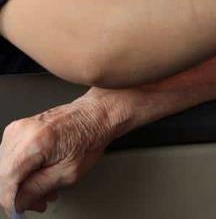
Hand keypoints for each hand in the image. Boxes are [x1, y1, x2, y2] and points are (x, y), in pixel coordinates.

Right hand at [0, 90, 123, 214]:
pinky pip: (11, 157)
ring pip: (4, 168)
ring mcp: (18, 129)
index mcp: (34, 141)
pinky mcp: (19, 130)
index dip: (11, 201)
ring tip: (45, 187)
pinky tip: (40, 175)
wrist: (96, 115)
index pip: (6, 180)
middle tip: (39, 200)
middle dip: (18, 193)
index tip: (21, 210)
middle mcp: (22, 132)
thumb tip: (18, 202)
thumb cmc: (90, 137)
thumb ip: (38, 188)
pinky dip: (23, 170)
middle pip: (2, 174)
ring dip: (21, 183)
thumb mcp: (68, 172)